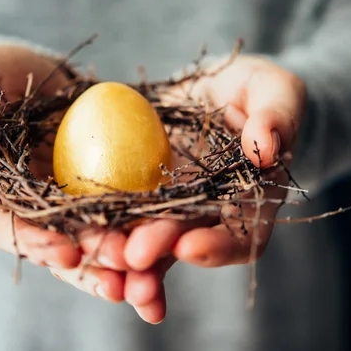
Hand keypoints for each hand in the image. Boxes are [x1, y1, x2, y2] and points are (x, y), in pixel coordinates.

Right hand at [0, 44, 130, 299]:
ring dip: (119, 267)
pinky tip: (168, 247)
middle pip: (57, 248)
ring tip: (146, 283)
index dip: (34, 241)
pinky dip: (141, 235)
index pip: (6, 224)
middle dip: (88, 268)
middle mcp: (30, 206)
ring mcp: (66, 202)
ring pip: (92, 243)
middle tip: (121, 281)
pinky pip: (121, 217)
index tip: (65, 252)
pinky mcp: (99, 191)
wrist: (32, 77)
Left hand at [121, 55, 306, 316]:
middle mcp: (210, 214)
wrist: (216, 92)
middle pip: (185, 243)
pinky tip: (73, 240)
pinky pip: (118, 213)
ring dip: (124, 257)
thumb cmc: (255, 91)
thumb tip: (267, 147)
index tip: (190, 245)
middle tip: (132, 256)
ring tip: (101, 260)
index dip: (219, 245)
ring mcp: (172, 207)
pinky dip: (99, 228)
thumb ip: (277, 114)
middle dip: (158, 252)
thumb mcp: (273, 90)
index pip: (242, 235)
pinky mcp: (140, 193)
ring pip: (148, 240)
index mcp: (252, 200)